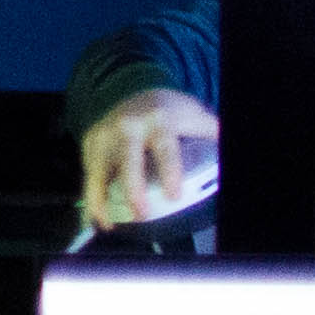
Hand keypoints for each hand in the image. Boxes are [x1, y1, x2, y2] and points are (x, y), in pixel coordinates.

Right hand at [80, 88, 219, 234]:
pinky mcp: (91, 145)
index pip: (165, 149)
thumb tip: (225, 153)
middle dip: (133, 189)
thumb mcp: (192, 115)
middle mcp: (128, 128)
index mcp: (158, 121)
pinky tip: (97, 217)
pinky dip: (92, 197)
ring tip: (106, 224)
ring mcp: (105, 135)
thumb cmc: (167, 111)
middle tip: (142, 214)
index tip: (174, 195)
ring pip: (100, 170)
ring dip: (100, 198)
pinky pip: (90, 175)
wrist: (132, 90)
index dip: (170, 172)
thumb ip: (210, 133)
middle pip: (128, 162)